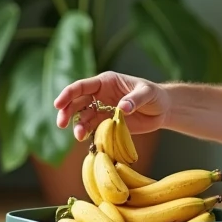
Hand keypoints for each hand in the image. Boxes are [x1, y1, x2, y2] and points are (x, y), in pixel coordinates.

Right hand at [53, 71, 169, 140]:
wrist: (163, 110)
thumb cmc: (155, 95)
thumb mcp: (147, 93)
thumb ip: (135, 99)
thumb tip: (123, 107)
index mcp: (106, 82)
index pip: (82, 86)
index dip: (68, 94)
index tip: (58, 104)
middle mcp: (100, 95)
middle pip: (77, 102)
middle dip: (67, 111)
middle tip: (62, 124)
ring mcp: (102, 109)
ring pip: (82, 117)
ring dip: (77, 125)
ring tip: (79, 136)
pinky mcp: (106, 123)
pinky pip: (92, 128)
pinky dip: (87, 133)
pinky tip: (86, 139)